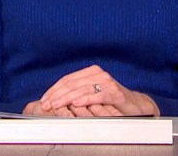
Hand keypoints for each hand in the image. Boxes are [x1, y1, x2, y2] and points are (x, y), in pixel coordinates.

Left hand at [35, 65, 159, 116]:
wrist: (134, 106)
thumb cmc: (110, 101)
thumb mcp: (91, 95)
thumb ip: (76, 94)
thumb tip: (54, 100)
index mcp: (90, 72)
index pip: (67, 79)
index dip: (54, 89)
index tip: (44, 99)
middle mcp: (98, 74)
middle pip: (72, 83)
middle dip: (56, 95)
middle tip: (46, 104)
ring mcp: (107, 82)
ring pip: (81, 89)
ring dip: (66, 98)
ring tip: (56, 105)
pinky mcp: (115, 93)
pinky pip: (97, 96)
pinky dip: (85, 100)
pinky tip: (75, 104)